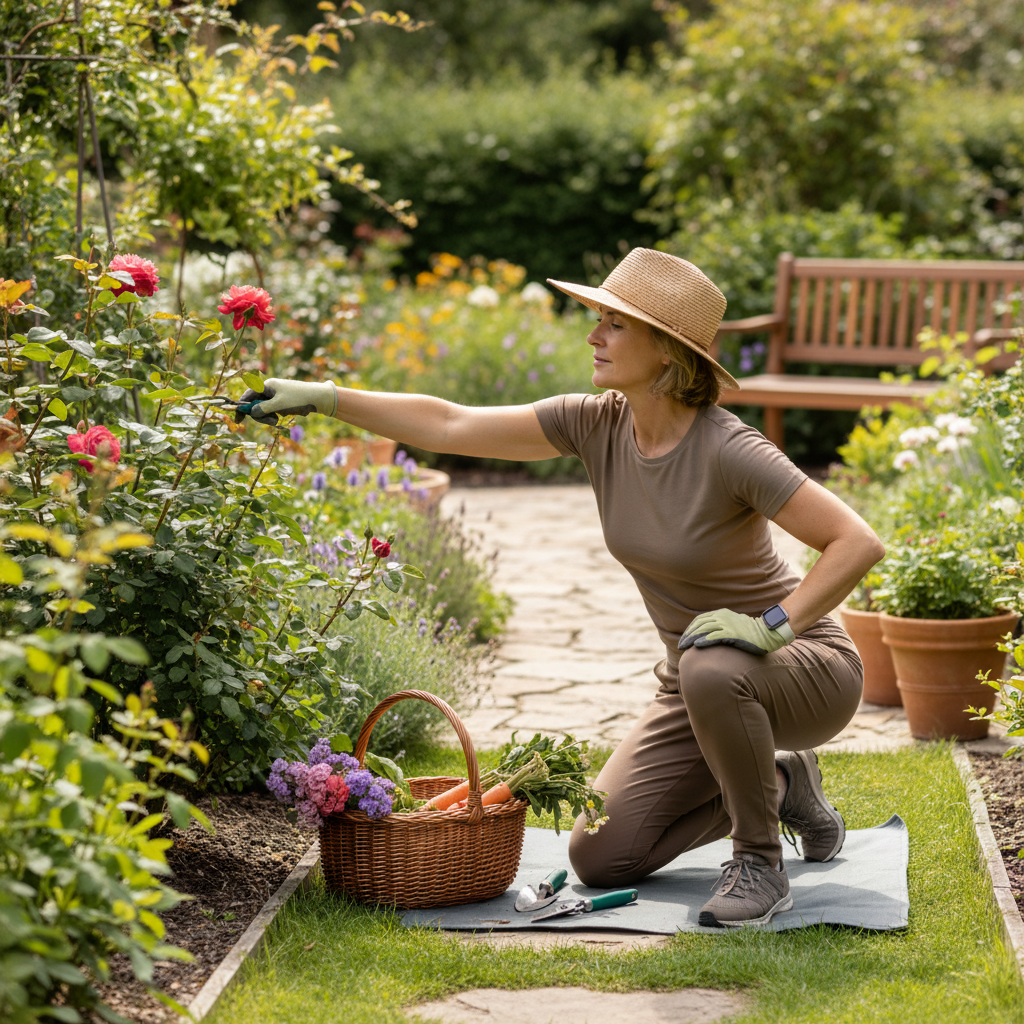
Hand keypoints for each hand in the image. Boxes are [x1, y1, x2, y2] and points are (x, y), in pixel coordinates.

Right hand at [234, 378, 336, 424]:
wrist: (319, 398)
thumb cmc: (298, 399)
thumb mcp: (278, 406)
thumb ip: (263, 409)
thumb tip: (251, 412)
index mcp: (267, 385)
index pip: (248, 395)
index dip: (241, 407)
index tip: (238, 420)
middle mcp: (270, 388)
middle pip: (255, 404)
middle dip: (261, 415)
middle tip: (272, 423)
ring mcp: (276, 395)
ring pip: (265, 409)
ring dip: (269, 417)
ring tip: (279, 421)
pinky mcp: (283, 401)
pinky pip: (273, 410)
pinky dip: (277, 415)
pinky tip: (286, 415)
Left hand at [678, 608, 795, 656]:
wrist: (766, 632)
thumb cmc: (750, 631)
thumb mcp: (733, 624)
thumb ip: (721, 627)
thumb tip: (708, 636)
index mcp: (721, 614)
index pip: (700, 619)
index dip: (691, 629)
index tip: (685, 638)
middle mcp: (722, 617)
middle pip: (699, 624)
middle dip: (688, 634)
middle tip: (680, 645)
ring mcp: (727, 625)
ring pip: (704, 630)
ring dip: (692, 638)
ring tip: (684, 646)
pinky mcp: (731, 633)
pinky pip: (714, 636)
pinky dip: (704, 640)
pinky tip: (697, 645)